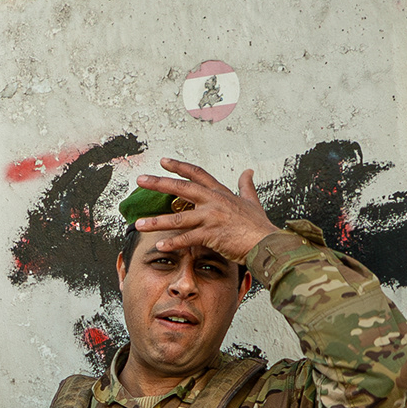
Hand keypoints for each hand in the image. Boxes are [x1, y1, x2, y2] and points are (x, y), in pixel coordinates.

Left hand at [130, 158, 282, 264]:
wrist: (268, 243)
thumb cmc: (259, 225)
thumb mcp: (252, 201)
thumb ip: (245, 186)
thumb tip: (248, 171)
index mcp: (221, 193)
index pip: (197, 174)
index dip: (180, 166)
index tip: (163, 161)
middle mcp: (214, 202)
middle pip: (182, 188)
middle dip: (159, 183)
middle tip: (140, 179)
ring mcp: (212, 218)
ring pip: (178, 218)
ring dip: (156, 222)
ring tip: (139, 224)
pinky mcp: (212, 235)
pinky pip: (188, 239)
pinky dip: (173, 243)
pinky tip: (160, 246)